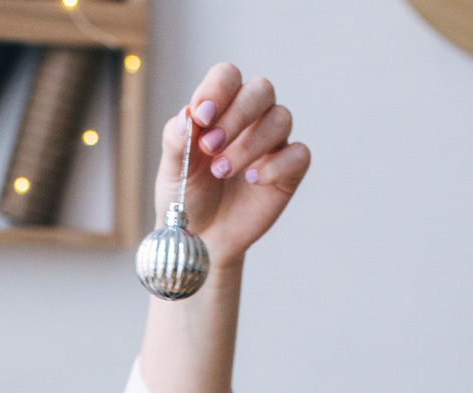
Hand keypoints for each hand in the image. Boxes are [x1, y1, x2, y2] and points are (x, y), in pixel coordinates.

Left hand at [156, 63, 309, 269]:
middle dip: (237, 114)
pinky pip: (299, 155)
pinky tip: (253, 180)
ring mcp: (272, 144)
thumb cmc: (186, 195)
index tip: (201, 117)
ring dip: (251, 143)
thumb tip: (188, 116)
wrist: (201, 237)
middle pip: (261, 89)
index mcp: (220, 107)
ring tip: (222, 170)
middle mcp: (251, 119)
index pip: (228, 76)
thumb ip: (177, 140)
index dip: (218, 90)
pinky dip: (277, 165)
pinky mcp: (288, 172)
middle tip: (210, 146)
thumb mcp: (173, 169)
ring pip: (281, 119)